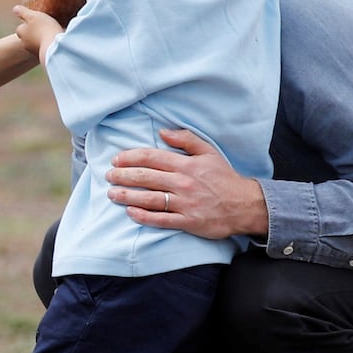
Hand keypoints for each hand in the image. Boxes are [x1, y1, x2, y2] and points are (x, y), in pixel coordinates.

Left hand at [12, 4, 60, 62]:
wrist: (54, 47)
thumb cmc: (44, 28)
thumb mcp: (32, 16)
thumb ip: (22, 12)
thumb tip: (14, 9)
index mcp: (21, 32)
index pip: (21, 27)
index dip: (27, 23)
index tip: (35, 20)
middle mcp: (24, 43)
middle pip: (27, 36)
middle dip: (33, 32)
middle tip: (43, 27)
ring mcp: (33, 50)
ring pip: (35, 42)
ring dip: (40, 38)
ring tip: (49, 33)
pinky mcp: (42, 56)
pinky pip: (43, 48)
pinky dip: (46, 44)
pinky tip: (54, 40)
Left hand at [107, 129, 268, 238]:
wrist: (245, 205)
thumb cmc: (224, 178)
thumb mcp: (209, 152)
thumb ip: (186, 139)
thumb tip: (162, 131)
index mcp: (187, 164)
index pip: (152, 157)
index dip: (130, 158)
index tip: (116, 160)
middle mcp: (184, 182)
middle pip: (146, 177)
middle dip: (123, 176)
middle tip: (108, 176)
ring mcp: (186, 203)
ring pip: (150, 198)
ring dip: (127, 196)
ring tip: (112, 194)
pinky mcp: (188, 221)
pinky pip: (162, 219)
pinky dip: (144, 216)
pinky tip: (130, 212)